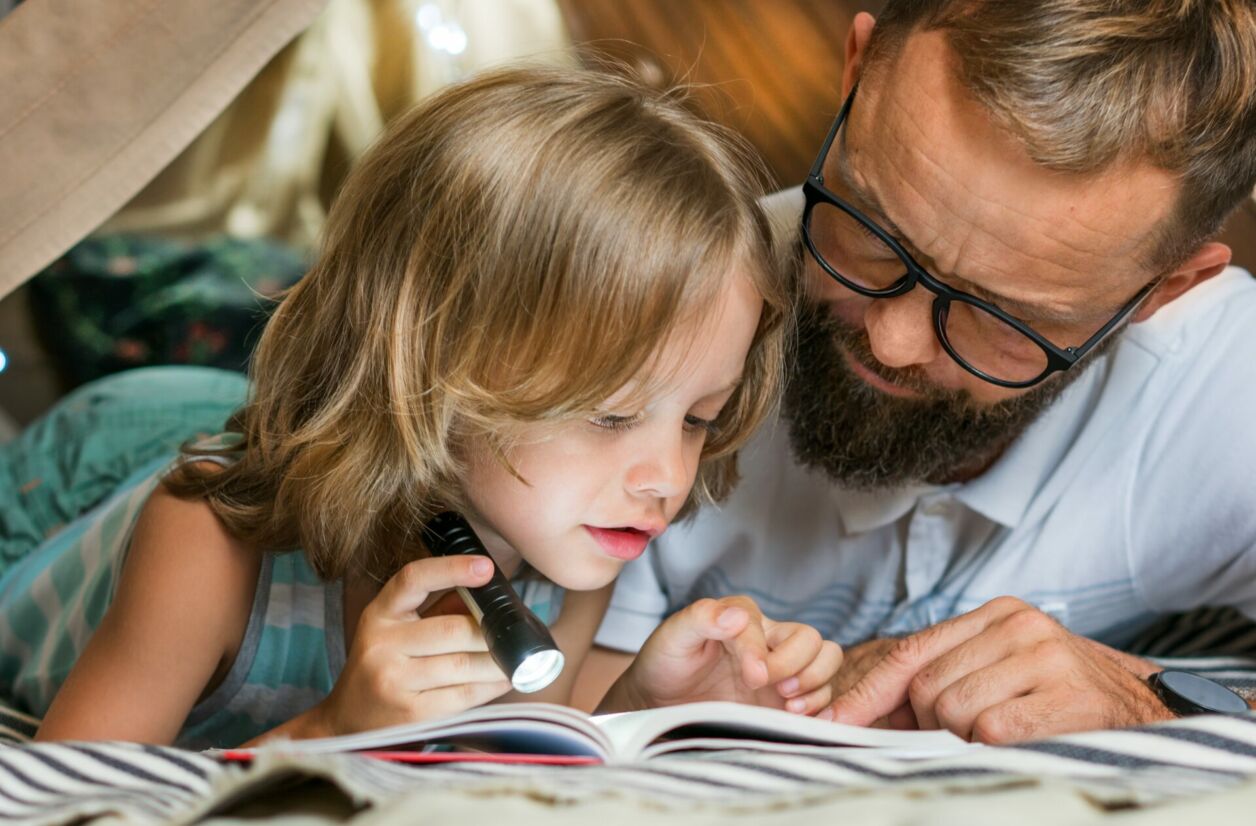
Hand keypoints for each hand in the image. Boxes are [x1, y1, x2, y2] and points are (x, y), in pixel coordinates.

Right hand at [314, 555, 512, 736]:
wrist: (347, 724)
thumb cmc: (384, 669)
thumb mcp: (398, 632)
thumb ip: (439, 611)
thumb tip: (491, 597)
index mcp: (379, 614)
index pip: (414, 579)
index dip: (452, 569)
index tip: (486, 567)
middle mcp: (381, 644)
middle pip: (452, 629)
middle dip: (491, 631)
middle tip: (514, 630)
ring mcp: (393, 681)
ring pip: (463, 664)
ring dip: (498, 661)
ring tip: (517, 657)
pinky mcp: (412, 714)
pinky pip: (464, 694)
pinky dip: (492, 685)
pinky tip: (505, 678)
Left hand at [601, 596, 841, 714]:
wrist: (660, 702)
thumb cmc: (666, 662)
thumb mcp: (674, 636)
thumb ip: (702, 618)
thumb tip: (736, 616)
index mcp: (744, 618)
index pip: (769, 628)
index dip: (764, 653)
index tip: (752, 677)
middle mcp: (768, 640)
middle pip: (811, 640)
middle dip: (798, 665)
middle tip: (776, 688)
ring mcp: (780, 670)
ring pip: (826, 661)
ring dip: (816, 683)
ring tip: (789, 705)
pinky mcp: (784, 700)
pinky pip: (821, 696)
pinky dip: (818, 706)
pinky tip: (794, 717)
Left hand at [822, 597, 1172, 742]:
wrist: (1148, 709)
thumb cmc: (1061, 694)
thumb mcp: (1001, 669)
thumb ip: (941, 677)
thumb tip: (866, 711)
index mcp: (997, 614)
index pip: (911, 651)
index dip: (869, 691)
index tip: (836, 720)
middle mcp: (1019, 626)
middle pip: (926, 687)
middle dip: (928, 724)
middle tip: (962, 735)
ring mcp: (1044, 658)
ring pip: (953, 710)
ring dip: (965, 737)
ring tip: (1001, 734)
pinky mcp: (1068, 696)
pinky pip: (992, 730)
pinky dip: (995, 747)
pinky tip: (1023, 740)